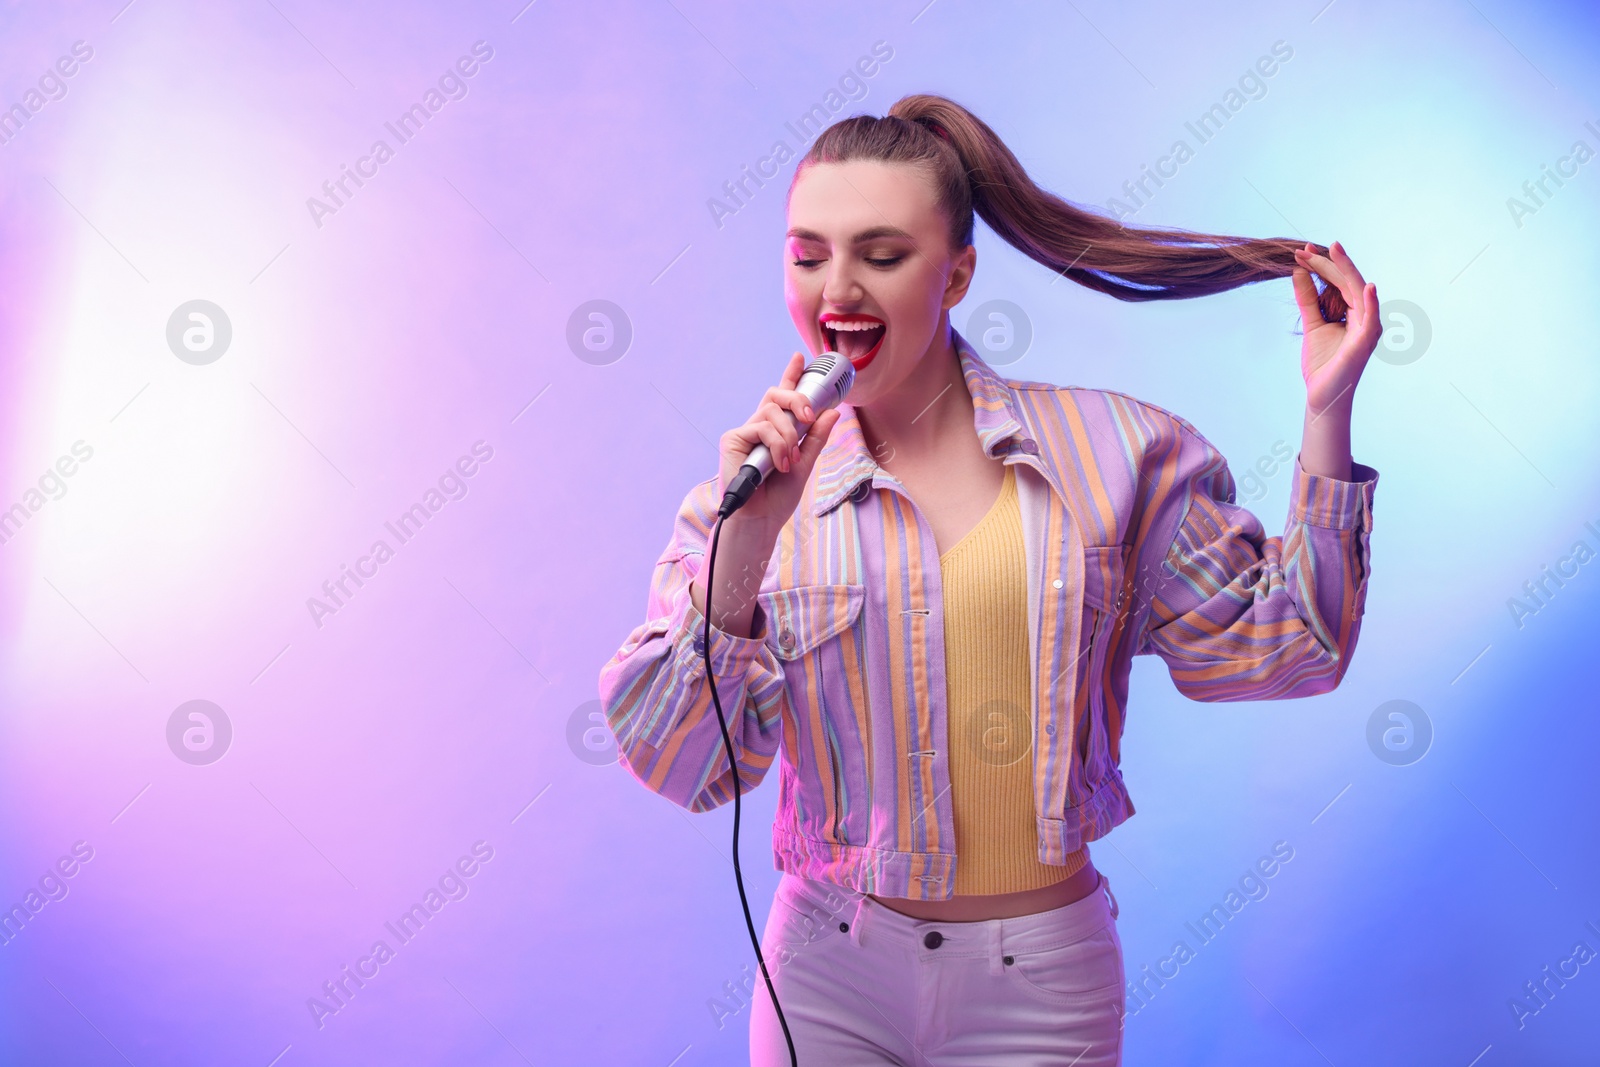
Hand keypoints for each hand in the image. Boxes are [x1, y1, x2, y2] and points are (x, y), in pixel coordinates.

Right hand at [715, 351, 841, 539]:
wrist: (762, 518)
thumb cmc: (779, 495)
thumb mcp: (806, 464)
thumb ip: (816, 438)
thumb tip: (831, 411)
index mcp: (777, 430)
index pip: (784, 398)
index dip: (791, 375)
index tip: (800, 357)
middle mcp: (759, 426)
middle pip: (777, 395)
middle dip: (797, 399)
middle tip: (809, 417)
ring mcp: (745, 431)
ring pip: (773, 412)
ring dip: (788, 437)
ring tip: (788, 461)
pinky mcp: (733, 438)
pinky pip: (762, 427)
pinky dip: (776, 445)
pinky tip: (777, 464)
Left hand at [1292, 241, 1380, 416]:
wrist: (1321, 395)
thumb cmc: (1322, 363)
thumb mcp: (1312, 324)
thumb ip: (1308, 299)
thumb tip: (1299, 271)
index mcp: (1354, 312)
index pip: (1338, 281)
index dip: (1322, 265)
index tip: (1301, 252)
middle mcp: (1364, 316)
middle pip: (1347, 282)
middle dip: (1328, 263)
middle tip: (1305, 248)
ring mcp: (1367, 328)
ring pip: (1359, 292)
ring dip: (1345, 271)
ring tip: (1334, 250)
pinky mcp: (1365, 342)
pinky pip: (1371, 319)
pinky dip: (1371, 302)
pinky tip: (1367, 286)